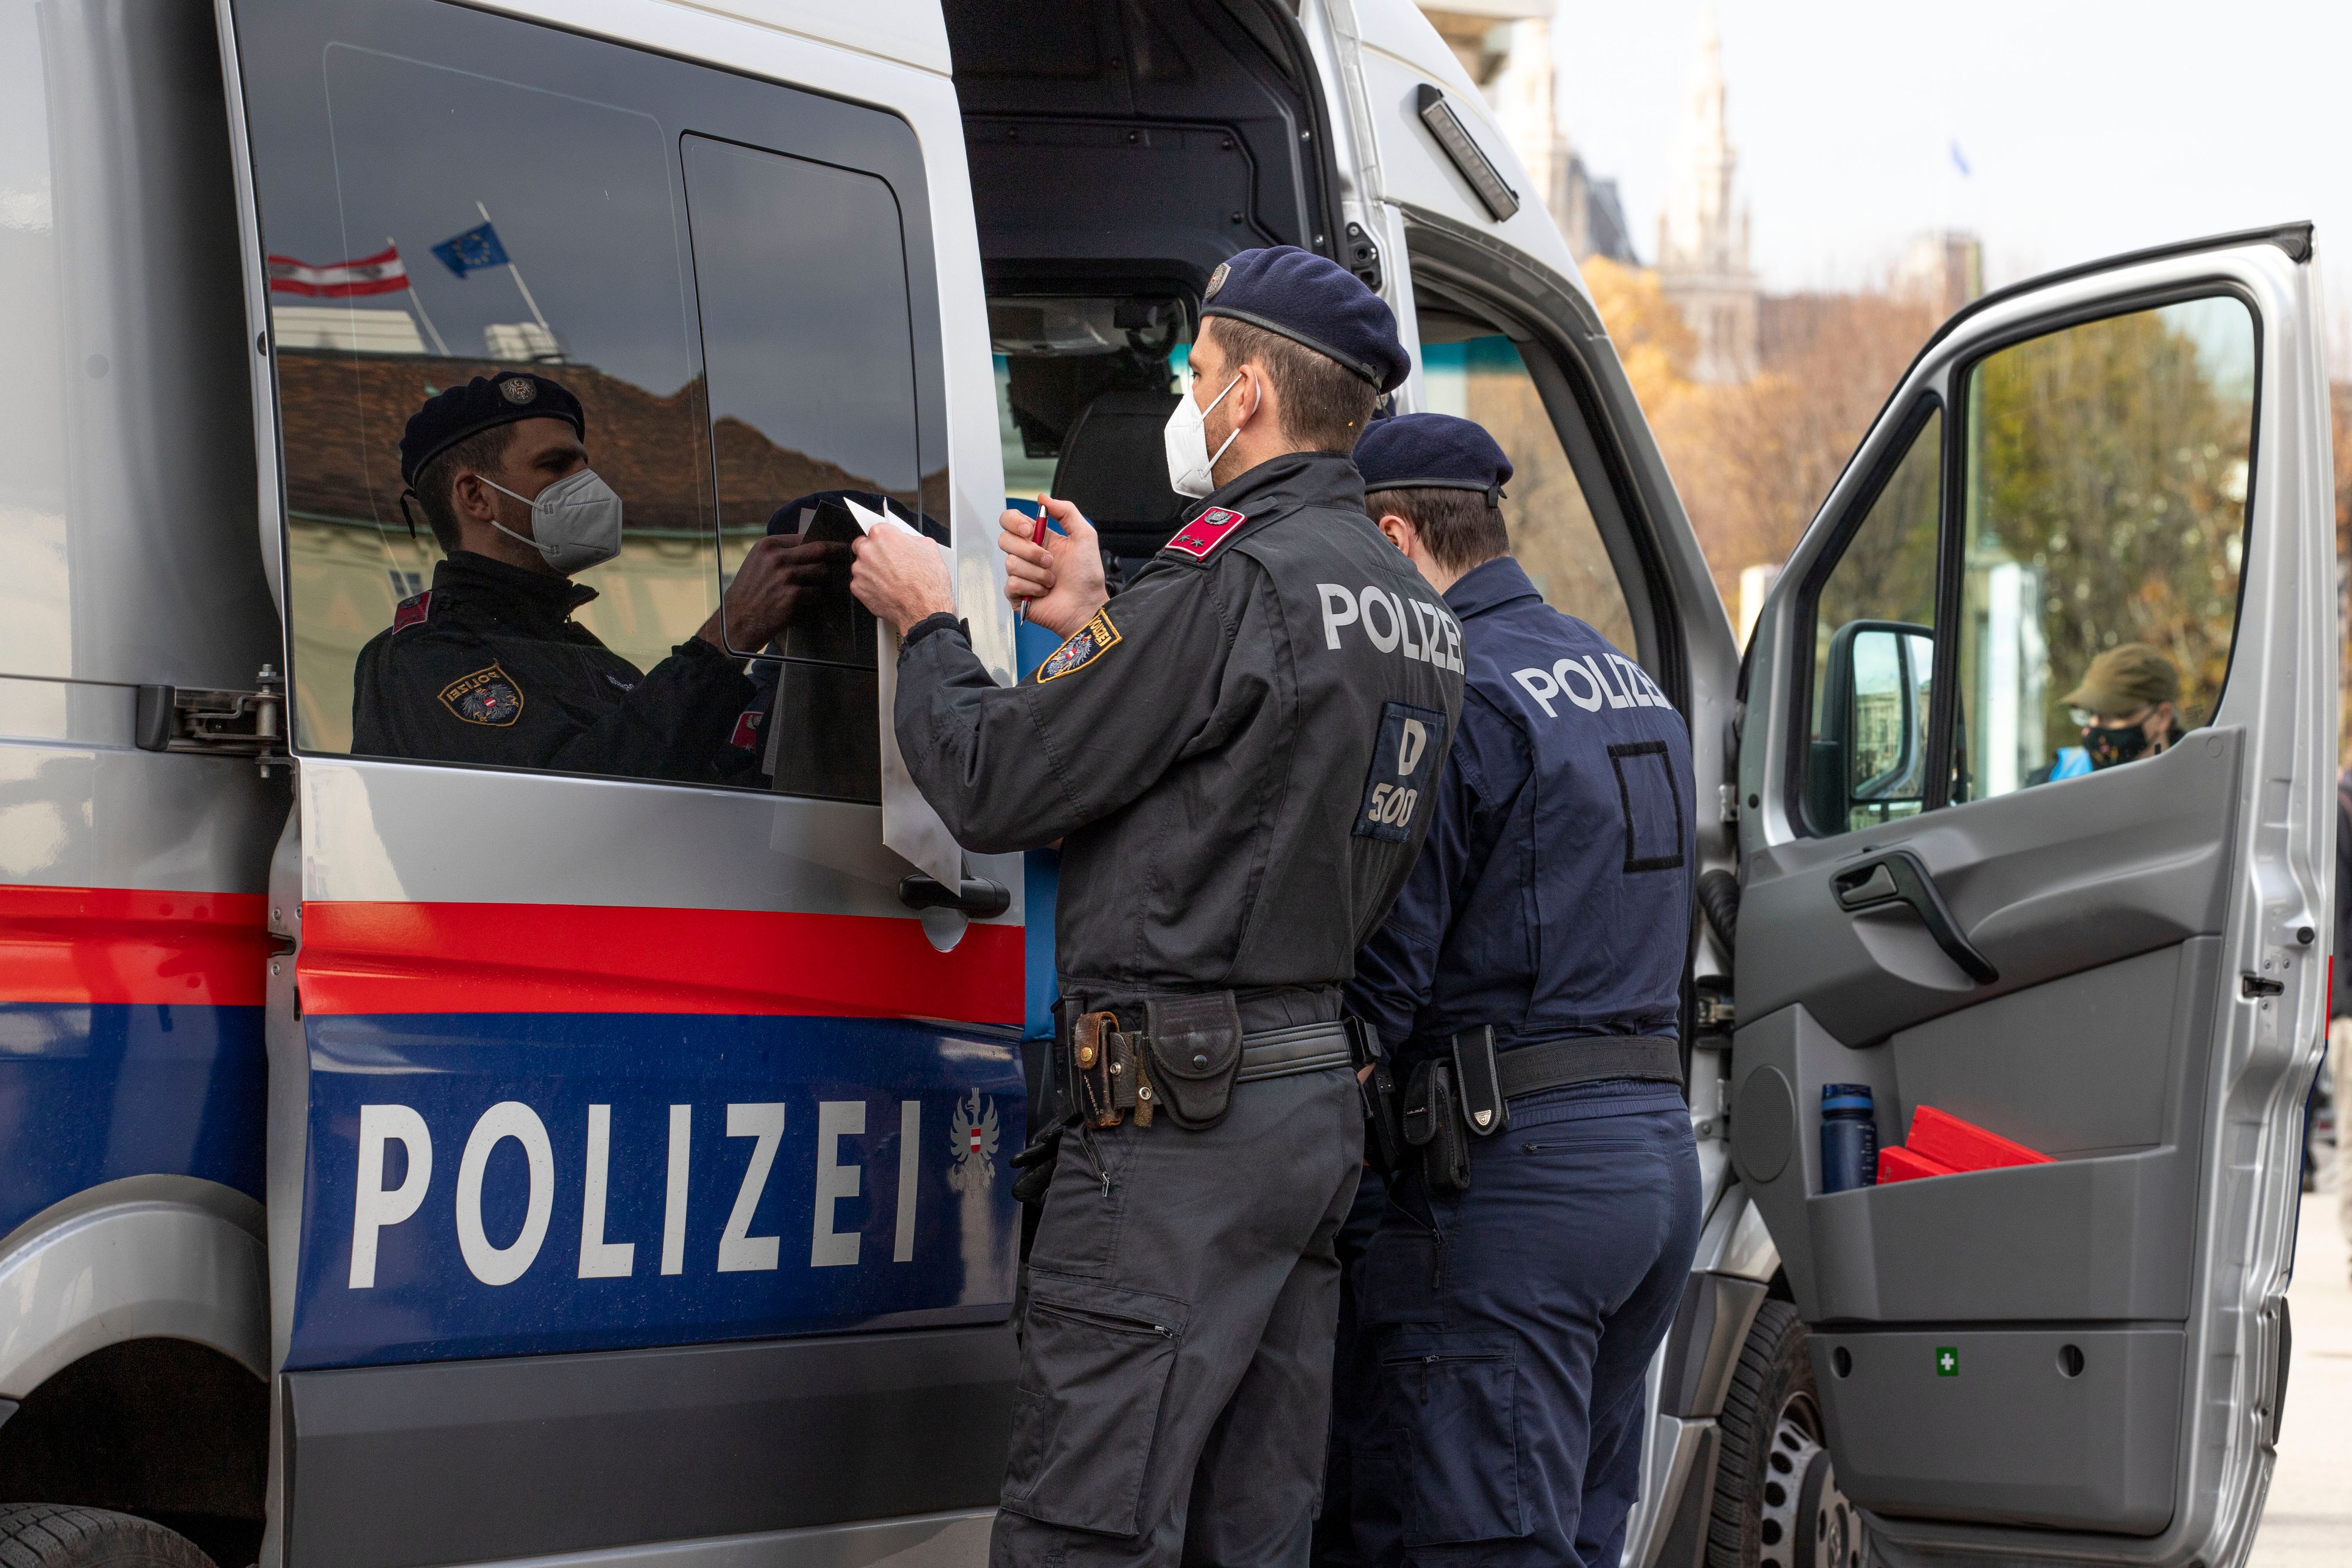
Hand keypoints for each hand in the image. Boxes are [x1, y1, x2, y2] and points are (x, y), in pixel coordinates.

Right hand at [700, 533, 849, 650]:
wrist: (737, 620)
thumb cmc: (749, 592)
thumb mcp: (759, 563)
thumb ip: (781, 552)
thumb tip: (812, 545)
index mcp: (769, 545)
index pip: (806, 537)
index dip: (824, 541)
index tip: (836, 544)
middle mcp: (777, 557)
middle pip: (819, 550)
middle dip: (837, 553)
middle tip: (848, 555)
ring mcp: (785, 576)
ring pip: (822, 572)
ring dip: (826, 581)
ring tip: (825, 586)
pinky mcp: (793, 596)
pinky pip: (818, 593)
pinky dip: (818, 598)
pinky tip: (814, 602)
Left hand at [849, 520, 955, 634]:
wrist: (925, 610)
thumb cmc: (928, 583)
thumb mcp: (929, 549)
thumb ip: (912, 540)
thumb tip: (907, 541)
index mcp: (883, 535)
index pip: (877, 529)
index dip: (886, 539)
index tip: (889, 545)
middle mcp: (868, 550)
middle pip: (863, 545)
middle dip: (874, 552)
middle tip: (889, 563)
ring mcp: (860, 570)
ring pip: (861, 565)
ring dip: (872, 570)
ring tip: (891, 580)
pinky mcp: (858, 588)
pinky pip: (860, 583)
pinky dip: (870, 586)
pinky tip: (886, 589)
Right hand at [1000, 498, 1106, 637]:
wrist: (1087, 605)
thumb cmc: (1087, 575)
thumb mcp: (1084, 535)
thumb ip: (1066, 511)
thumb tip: (1042, 497)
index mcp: (1038, 538)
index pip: (1010, 520)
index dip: (1014, 522)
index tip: (1030, 530)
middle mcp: (1026, 554)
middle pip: (1004, 539)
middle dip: (1030, 551)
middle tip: (1050, 561)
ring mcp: (1019, 574)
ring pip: (1010, 563)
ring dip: (1038, 573)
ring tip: (1052, 581)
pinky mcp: (1016, 594)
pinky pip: (1012, 583)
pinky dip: (1033, 588)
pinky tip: (1044, 593)